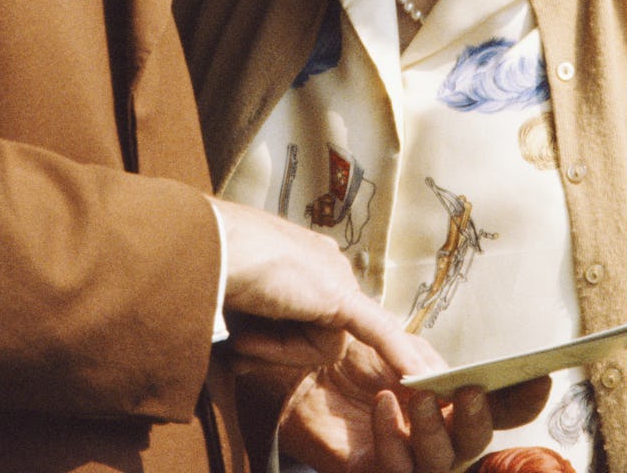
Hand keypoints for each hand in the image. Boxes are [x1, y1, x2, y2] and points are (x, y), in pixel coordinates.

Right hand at [214, 197, 442, 374]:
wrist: (208, 248)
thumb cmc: (211, 270)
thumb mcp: (242, 300)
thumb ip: (261, 315)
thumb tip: (249, 340)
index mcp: (306, 256)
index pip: (313, 310)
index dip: (284, 334)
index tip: (253, 334)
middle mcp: (326, 261)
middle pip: (322, 329)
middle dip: (282, 345)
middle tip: (245, 329)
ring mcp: (334, 275)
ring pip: (326, 342)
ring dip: (285, 348)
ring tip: (253, 323)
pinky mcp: (338, 296)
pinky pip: (377, 334)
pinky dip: (397, 356)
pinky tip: (418, 378)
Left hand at [277, 337, 550, 472]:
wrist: (269, 348)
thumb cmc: (327, 338)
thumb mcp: (378, 333)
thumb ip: (415, 353)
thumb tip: (449, 375)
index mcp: (438, 389)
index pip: (491, 401)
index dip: (519, 395)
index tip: (541, 375)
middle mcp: (425, 425)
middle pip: (473, 439)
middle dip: (480, 418)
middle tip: (468, 390)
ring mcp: (398, 451)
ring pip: (442, 462)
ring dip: (437, 431)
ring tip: (417, 396)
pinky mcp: (365, 469)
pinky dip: (395, 442)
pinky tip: (384, 405)